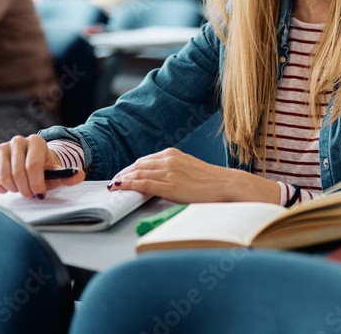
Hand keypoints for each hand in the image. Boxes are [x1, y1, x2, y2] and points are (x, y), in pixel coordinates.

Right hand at [0, 135, 84, 197]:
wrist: (31, 163)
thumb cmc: (44, 168)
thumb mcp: (57, 172)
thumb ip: (69, 175)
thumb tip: (79, 175)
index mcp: (36, 141)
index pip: (33, 166)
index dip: (36, 183)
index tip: (40, 193)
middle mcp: (18, 141)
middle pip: (18, 173)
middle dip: (26, 189)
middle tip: (31, 193)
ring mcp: (2, 148)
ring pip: (4, 177)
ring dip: (14, 189)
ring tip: (21, 188)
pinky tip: (8, 188)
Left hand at [107, 148, 278, 203]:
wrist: (227, 185)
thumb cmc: (212, 181)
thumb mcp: (190, 169)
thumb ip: (174, 171)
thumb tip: (161, 179)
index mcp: (174, 154)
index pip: (145, 160)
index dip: (131, 168)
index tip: (123, 174)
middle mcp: (169, 159)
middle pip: (138, 165)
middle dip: (123, 173)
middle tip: (114, 181)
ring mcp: (168, 172)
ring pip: (137, 172)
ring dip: (122, 179)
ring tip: (113, 186)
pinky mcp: (169, 185)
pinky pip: (142, 183)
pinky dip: (128, 184)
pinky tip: (119, 187)